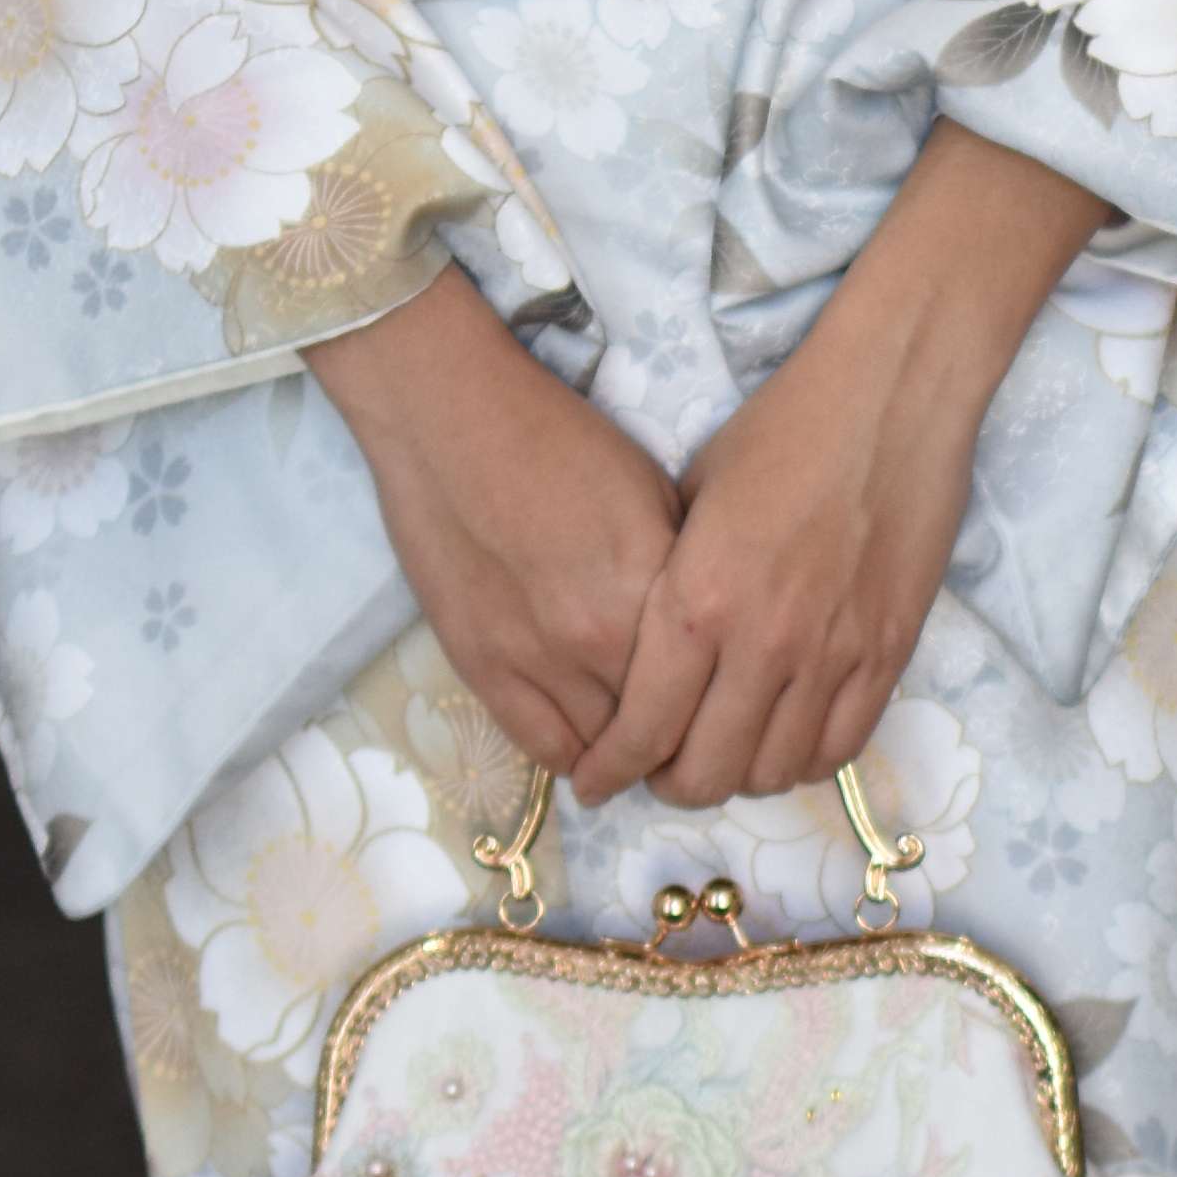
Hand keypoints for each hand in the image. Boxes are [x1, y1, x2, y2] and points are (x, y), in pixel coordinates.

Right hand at [308, 266, 682, 783]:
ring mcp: (534, 659)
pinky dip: (574, 755)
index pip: (710, 687)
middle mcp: (599, 637)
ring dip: (625, 752)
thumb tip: (711, 633)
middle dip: (680, 735)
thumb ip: (684, 575)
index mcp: (655, 589)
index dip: (721, 704)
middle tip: (690, 731)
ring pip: (603, 750)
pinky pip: (540, 746)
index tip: (726, 705)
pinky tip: (589, 745)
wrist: (450, 421)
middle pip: (662, 729)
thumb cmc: (559, 441)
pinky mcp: (480, 667)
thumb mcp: (655, 495)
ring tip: (639, 741)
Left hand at [579, 122, 1108, 811]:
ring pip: (774, 771)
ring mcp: (834, 655)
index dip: (611, 769)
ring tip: (722, 758)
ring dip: (737, 779)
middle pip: (707, 771)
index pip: (643, 730)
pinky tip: (782, 742)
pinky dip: (802, 762)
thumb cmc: (780, 432)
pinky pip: (840, 747)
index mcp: (699, 602)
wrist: (890, 398)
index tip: (597, 779)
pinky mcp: (889, 653)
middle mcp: (764, 644)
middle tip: (658, 772)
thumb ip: (666, 590)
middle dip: (669, 784)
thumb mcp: (688, 501)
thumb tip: (643, 658)